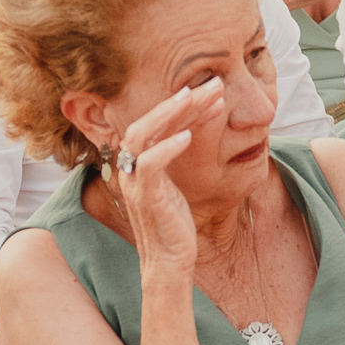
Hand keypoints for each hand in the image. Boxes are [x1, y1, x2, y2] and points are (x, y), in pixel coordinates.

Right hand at [114, 78, 225, 275]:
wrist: (169, 261)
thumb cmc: (176, 222)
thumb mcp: (183, 180)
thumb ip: (185, 150)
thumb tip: (209, 116)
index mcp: (140, 162)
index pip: (158, 122)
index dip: (184, 103)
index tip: (212, 88)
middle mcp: (131, 168)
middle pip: (147, 121)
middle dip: (179, 100)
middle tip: (211, 83)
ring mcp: (135, 182)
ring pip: (142, 136)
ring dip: (169, 114)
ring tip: (194, 98)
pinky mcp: (145, 198)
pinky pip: (149, 166)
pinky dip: (167, 147)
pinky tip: (188, 136)